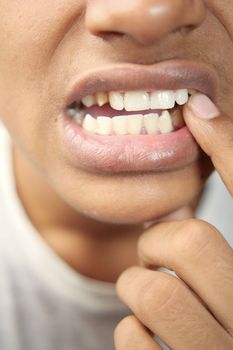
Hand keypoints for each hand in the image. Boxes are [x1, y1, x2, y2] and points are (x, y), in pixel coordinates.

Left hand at [114, 95, 232, 349]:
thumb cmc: (227, 306)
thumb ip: (231, 186)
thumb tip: (202, 112)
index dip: (228, 147)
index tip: (195, 113)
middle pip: (191, 242)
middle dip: (159, 241)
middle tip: (160, 253)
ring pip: (155, 291)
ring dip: (139, 283)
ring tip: (154, 291)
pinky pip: (133, 338)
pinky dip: (131, 329)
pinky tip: (151, 333)